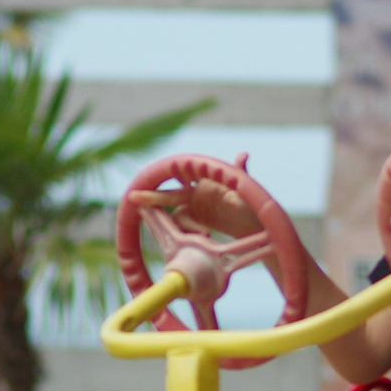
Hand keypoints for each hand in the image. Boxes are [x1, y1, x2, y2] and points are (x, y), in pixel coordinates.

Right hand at [136, 174, 262, 239]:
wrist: (257, 226)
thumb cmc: (254, 204)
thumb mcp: (247, 190)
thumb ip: (240, 173)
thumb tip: (244, 155)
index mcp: (206, 182)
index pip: (180, 180)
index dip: (166, 181)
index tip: (148, 184)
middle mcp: (198, 193)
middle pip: (171, 197)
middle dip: (153, 198)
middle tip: (133, 198)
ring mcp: (197, 208)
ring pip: (180, 217)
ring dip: (189, 227)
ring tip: (205, 235)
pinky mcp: (198, 222)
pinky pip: (186, 227)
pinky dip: (192, 231)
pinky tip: (205, 236)